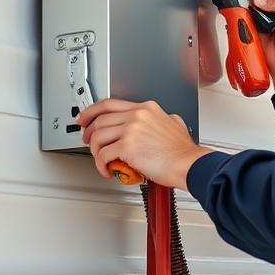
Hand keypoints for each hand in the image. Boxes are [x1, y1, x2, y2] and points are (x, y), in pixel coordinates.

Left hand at [76, 99, 213, 190]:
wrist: (188, 164)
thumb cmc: (183, 151)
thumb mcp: (174, 123)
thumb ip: (162, 119)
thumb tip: (157, 123)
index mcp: (146, 108)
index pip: (111, 104)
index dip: (93, 111)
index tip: (86, 118)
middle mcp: (137, 115)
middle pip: (100, 119)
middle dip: (88, 131)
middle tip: (87, 140)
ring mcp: (131, 129)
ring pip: (98, 136)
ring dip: (95, 150)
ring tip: (100, 159)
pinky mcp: (127, 146)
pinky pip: (103, 154)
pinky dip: (101, 164)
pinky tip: (107, 170)